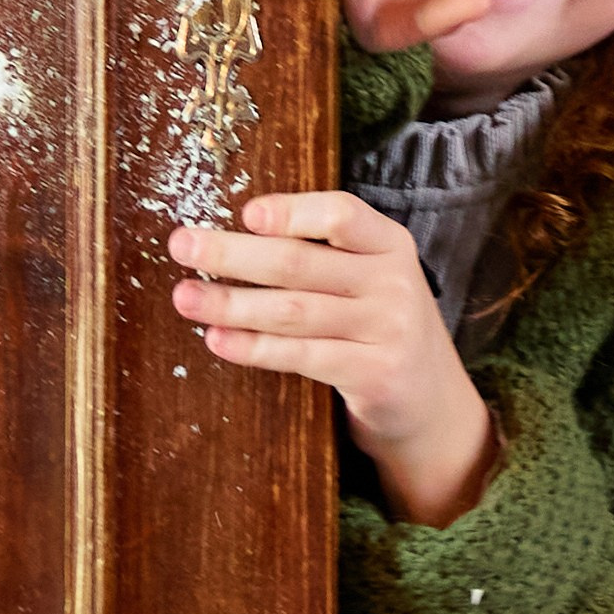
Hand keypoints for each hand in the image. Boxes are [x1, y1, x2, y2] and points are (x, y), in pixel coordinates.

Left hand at [167, 192, 499, 526]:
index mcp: (390, 243)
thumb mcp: (370, 278)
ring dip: (230, 303)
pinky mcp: (374, 374)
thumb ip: (322, 255)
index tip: (244, 213)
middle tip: (182, 245)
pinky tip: (218, 340)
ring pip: (293, 311)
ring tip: (184, 298)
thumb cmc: (379, 327)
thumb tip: (233, 235)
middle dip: (233, 253)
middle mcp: (394, 281)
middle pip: (301, 262)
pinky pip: (302, 356)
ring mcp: (387, 329)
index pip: (342, 213)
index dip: (292, 211)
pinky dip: (254, 348)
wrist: (431, 402)